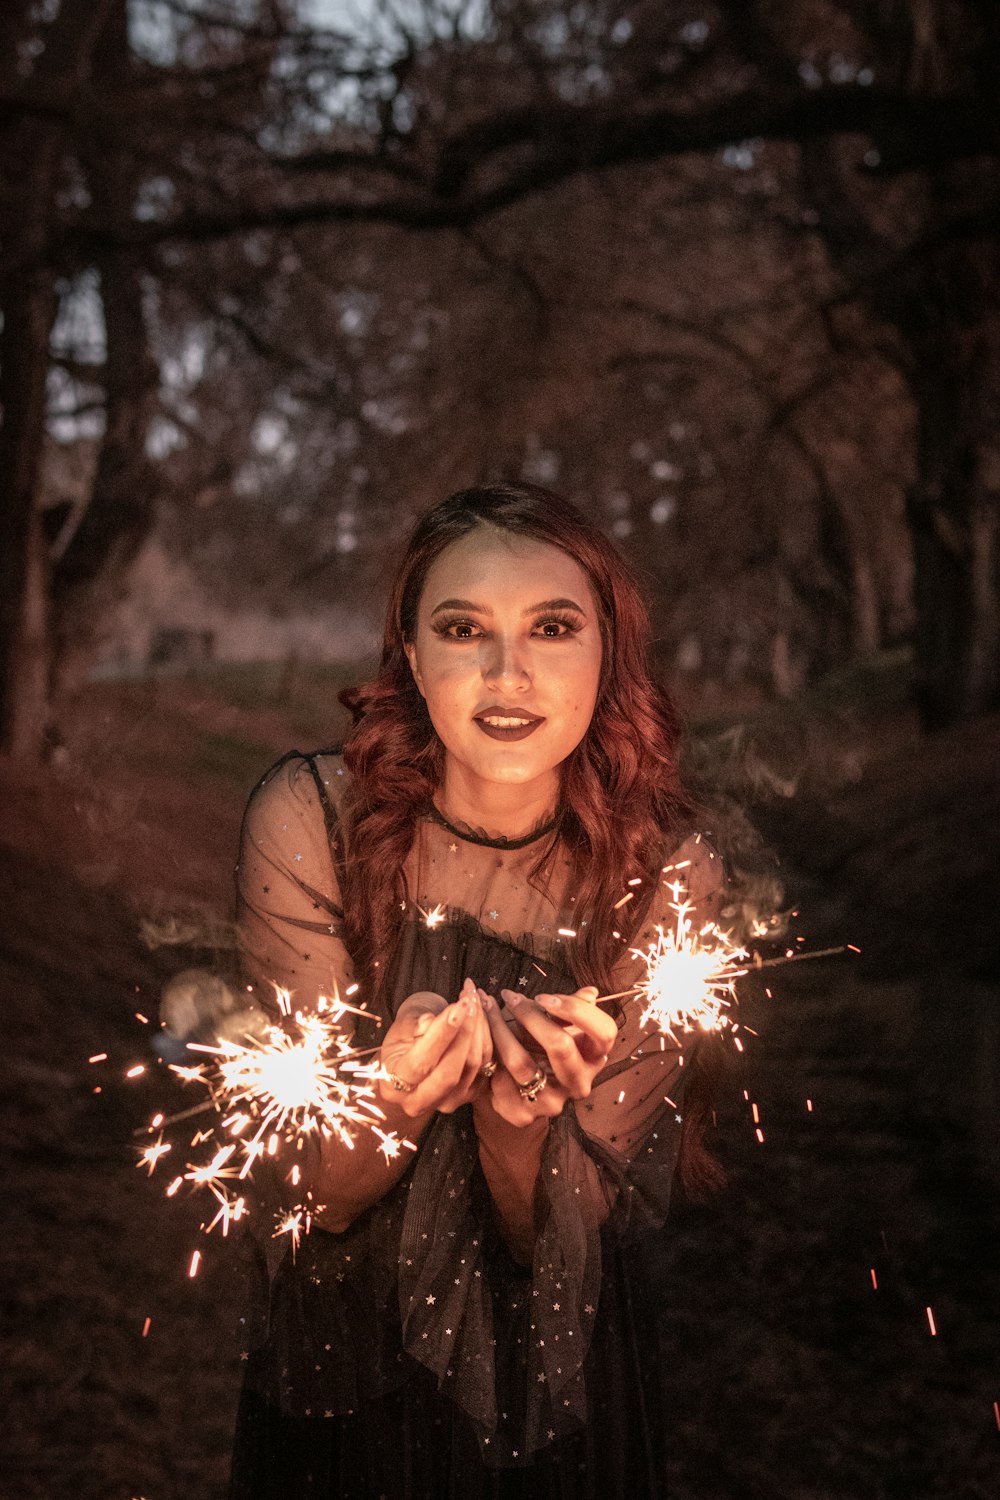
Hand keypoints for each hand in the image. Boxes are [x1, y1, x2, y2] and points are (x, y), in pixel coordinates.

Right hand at [378, 978, 493, 1116]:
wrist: (411, 1060)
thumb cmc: (402, 1040)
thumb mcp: (400, 1028)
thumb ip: (415, 1026)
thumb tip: (432, 1021)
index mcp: (393, 1087)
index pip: (421, 1063)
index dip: (441, 1034)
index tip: (457, 1006)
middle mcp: (419, 1102)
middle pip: (451, 1071)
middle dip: (465, 1032)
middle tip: (470, 1000)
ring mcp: (448, 1101)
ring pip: (473, 1066)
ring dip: (479, 1028)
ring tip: (476, 999)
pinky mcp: (470, 1094)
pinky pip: (487, 1064)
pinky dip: (488, 1036)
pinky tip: (483, 1012)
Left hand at [476, 985, 617, 1127]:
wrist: (515, 1083)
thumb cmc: (541, 1043)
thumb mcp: (558, 1024)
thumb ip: (572, 1008)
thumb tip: (591, 993)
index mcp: (595, 1058)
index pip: (604, 1032)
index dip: (576, 1010)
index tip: (544, 997)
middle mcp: (579, 1084)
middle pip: (561, 1046)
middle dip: (530, 1016)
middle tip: (509, 997)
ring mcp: (552, 1103)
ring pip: (521, 1062)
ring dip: (500, 1029)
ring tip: (487, 1007)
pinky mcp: (523, 1115)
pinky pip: (499, 1080)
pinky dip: (487, 1053)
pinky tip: (479, 1035)